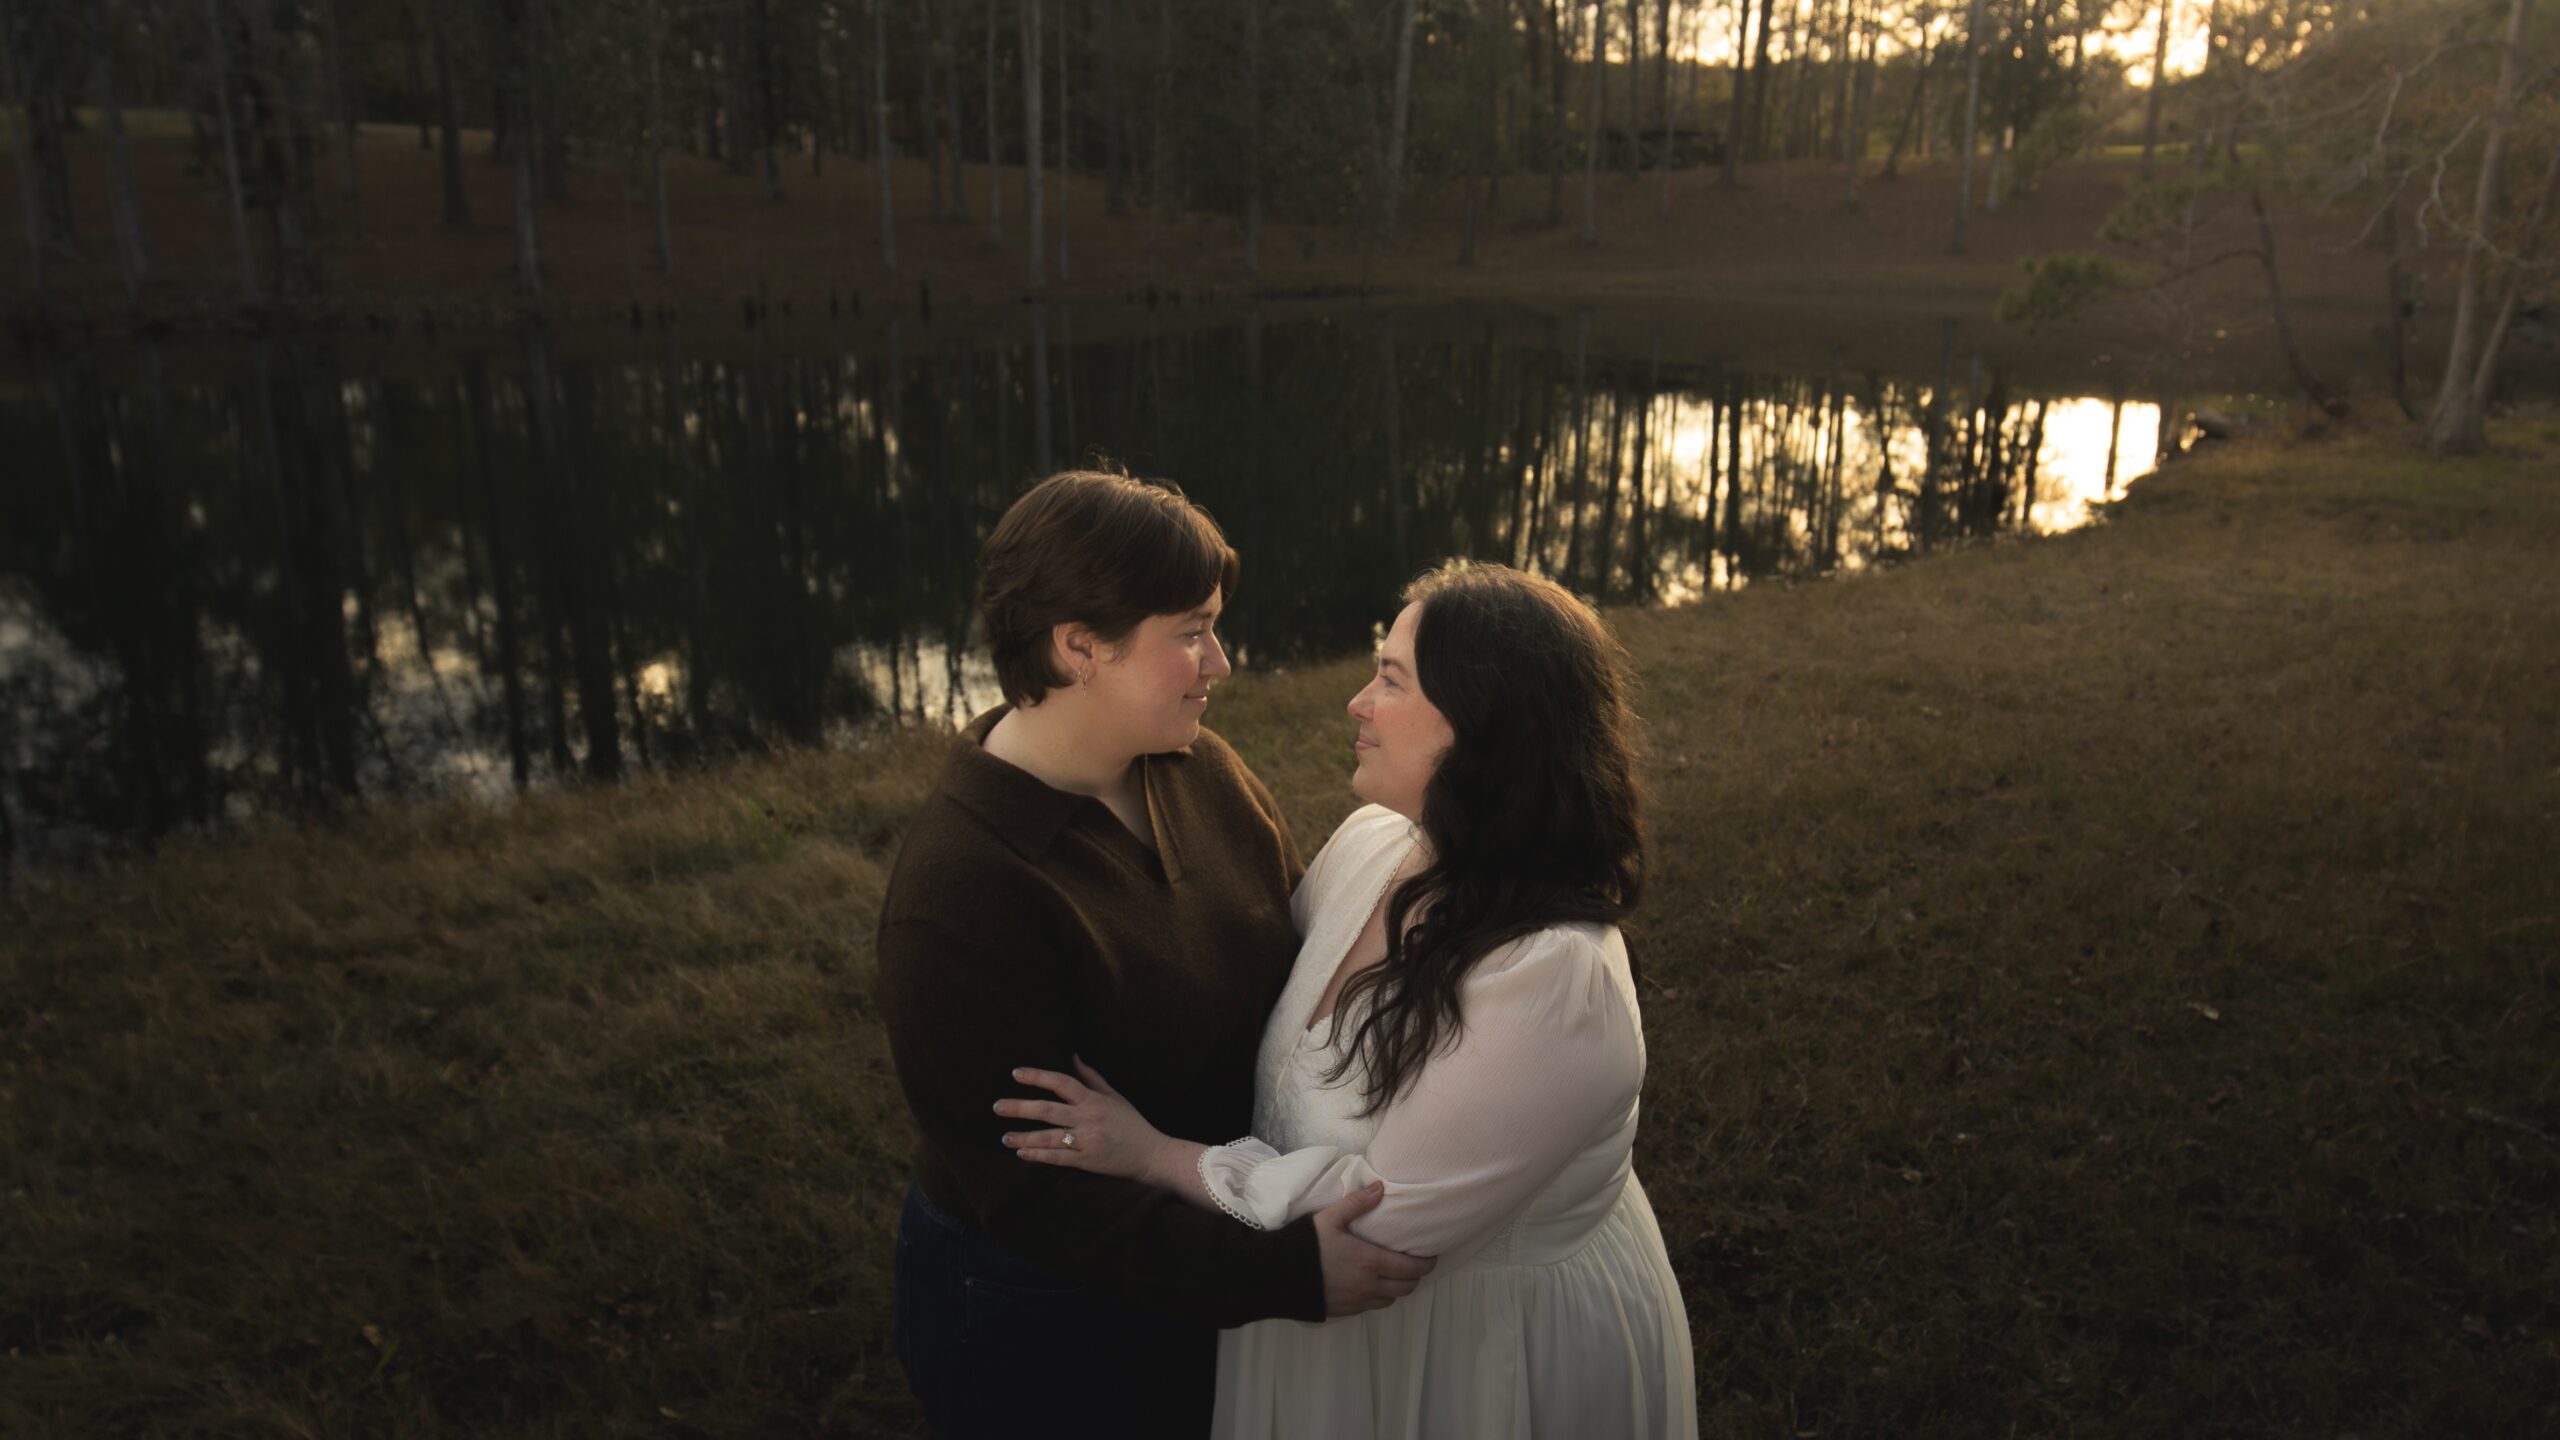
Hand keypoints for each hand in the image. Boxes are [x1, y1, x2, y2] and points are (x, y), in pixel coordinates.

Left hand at [995, 1058, 1168, 1183]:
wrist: (1152, 1155)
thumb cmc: (1132, 1124)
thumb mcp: (1115, 1096)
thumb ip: (1092, 1078)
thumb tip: (1073, 1056)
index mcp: (1094, 1100)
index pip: (1062, 1082)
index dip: (1038, 1076)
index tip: (1015, 1074)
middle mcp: (1089, 1118)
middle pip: (1048, 1110)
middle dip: (1020, 1107)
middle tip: (997, 1106)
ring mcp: (1088, 1140)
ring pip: (1049, 1137)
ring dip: (1024, 1136)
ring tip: (1004, 1136)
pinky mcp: (1088, 1161)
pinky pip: (1059, 1158)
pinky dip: (1039, 1155)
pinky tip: (1022, 1153)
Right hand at [1315, 1183, 1435, 1316]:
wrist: (1276, 1277)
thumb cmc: (1305, 1245)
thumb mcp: (1329, 1218)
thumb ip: (1356, 1203)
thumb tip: (1380, 1187)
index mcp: (1370, 1262)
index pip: (1412, 1268)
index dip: (1427, 1263)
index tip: (1430, 1255)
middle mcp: (1369, 1286)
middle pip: (1407, 1287)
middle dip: (1415, 1276)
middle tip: (1413, 1263)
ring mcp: (1357, 1302)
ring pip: (1390, 1300)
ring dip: (1396, 1288)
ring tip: (1392, 1273)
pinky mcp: (1345, 1312)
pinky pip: (1372, 1307)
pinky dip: (1378, 1296)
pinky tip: (1369, 1284)